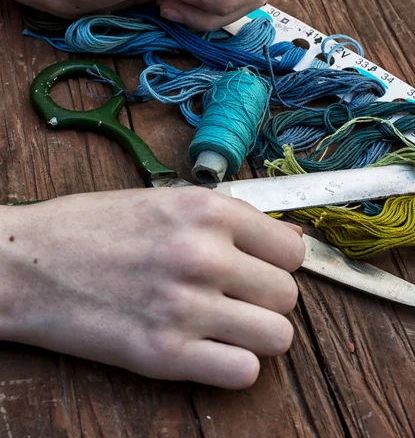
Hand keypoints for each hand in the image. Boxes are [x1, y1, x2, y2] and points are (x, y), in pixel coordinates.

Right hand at [0, 187, 303, 388]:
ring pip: (277, 336)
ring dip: (257, 332)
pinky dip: (233, 365)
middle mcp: (202, 256)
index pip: (291, 249)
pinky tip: (208, 348)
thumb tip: (288, 239)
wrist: (28, 263)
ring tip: (226, 323)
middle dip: (267, 297)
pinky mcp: (163, 356)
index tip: (264, 266)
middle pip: (287, 294)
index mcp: (205, 211)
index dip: (280, 261)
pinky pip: (243, 373)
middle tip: (238, 296)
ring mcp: (185, 307)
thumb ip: (230, 220)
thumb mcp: (164, 203)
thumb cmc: (92, 227)